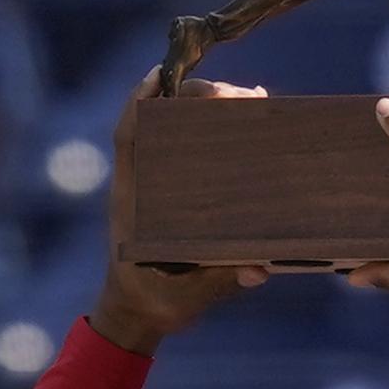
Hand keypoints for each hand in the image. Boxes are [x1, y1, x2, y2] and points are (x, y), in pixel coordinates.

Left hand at [90, 78, 271, 354]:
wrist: (137, 314)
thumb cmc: (158, 301)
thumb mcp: (189, 293)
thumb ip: (221, 278)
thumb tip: (258, 269)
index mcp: (133, 199)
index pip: (130, 134)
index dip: (143, 99)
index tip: (165, 73)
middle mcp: (141, 183)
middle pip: (161, 122)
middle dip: (197, 98)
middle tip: (243, 95)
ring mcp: (155, 185)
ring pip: (177, 131)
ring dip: (208, 108)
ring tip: (250, 98)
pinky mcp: (173, 194)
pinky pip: (190, 151)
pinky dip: (212, 130)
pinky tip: (240, 116)